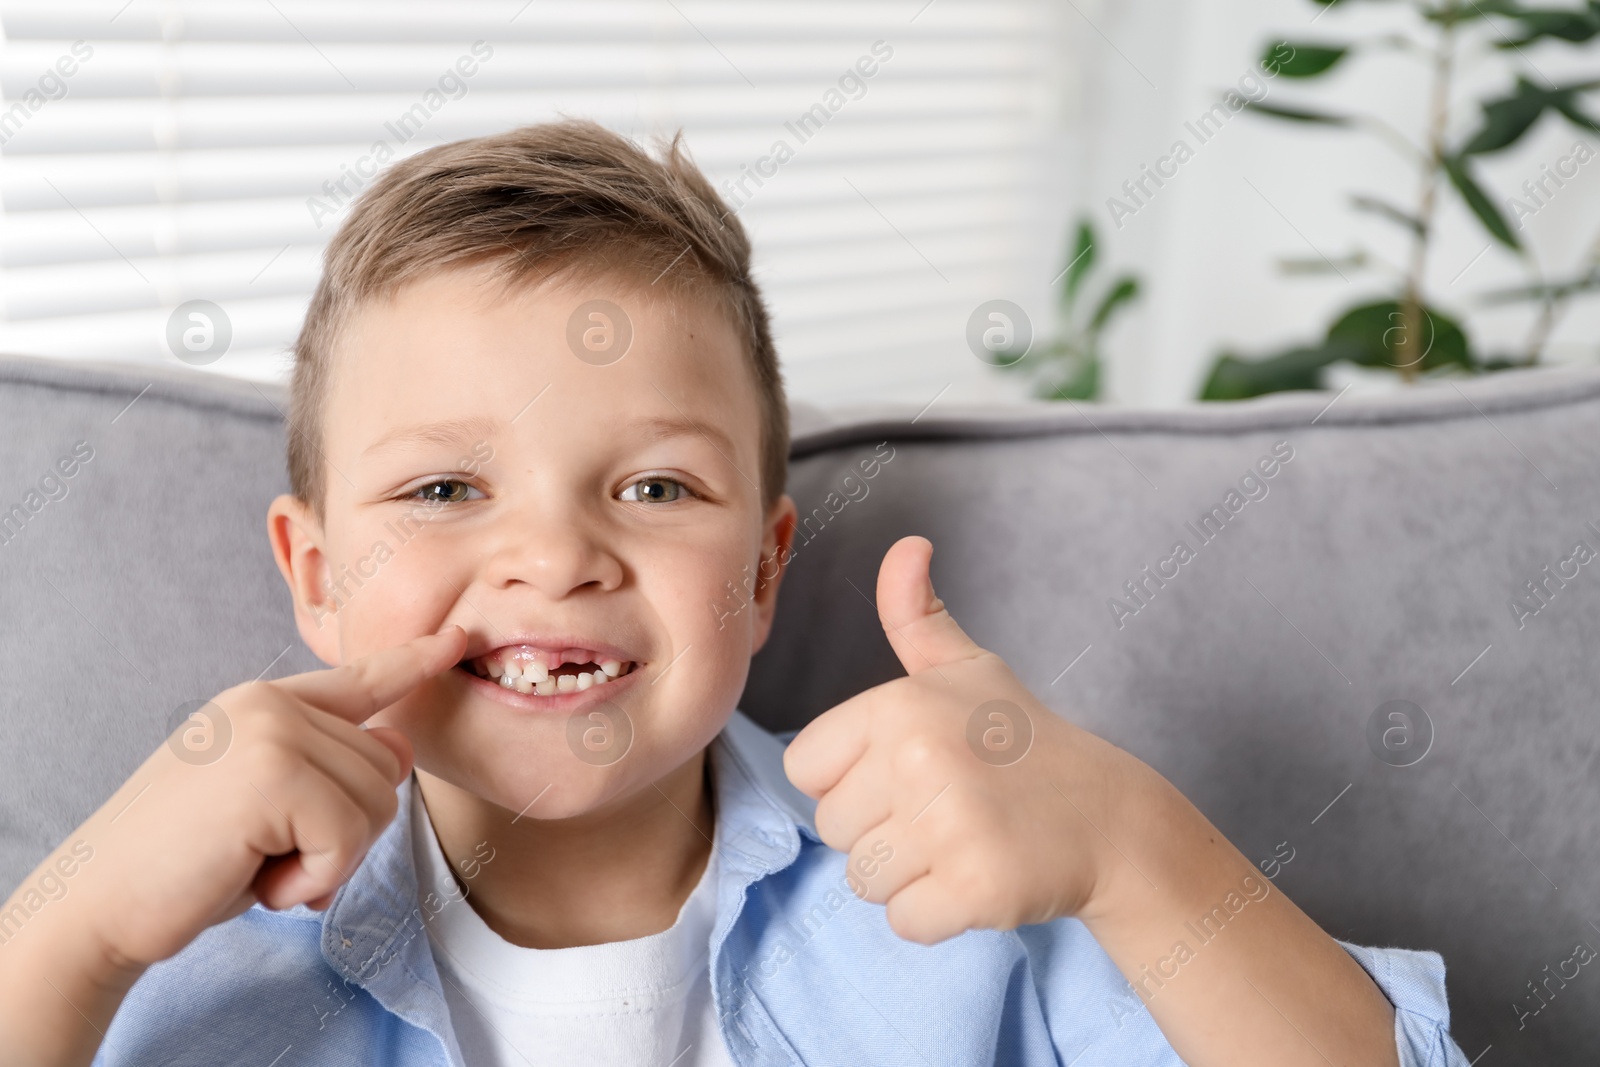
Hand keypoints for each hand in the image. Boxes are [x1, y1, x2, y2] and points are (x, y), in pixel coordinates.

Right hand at [65, 626, 465, 973]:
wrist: (99, 903)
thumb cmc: (180, 863)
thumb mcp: (264, 808)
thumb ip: (327, 772)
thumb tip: (399, 748)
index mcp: (265, 704)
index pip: (358, 679)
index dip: (414, 662)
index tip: (457, 640)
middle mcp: (271, 705)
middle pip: (383, 769)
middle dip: (342, 833)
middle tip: (265, 854)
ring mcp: (272, 733)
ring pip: (376, 806)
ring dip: (326, 862)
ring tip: (255, 863)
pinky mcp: (274, 775)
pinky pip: (349, 839)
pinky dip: (313, 880)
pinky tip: (258, 880)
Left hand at [783, 537, 1163, 944]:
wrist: (1109, 816)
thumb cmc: (1020, 740)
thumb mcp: (967, 668)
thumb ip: (916, 614)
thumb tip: (906, 544)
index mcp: (897, 704)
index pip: (806, 770)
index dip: (851, 779)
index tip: (907, 773)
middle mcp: (917, 758)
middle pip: (832, 831)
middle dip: (881, 832)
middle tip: (946, 810)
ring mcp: (948, 825)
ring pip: (863, 881)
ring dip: (907, 875)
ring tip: (961, 841)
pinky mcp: (975, 887)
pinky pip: (905, 921)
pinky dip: (937, 914)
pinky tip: (977, 876)